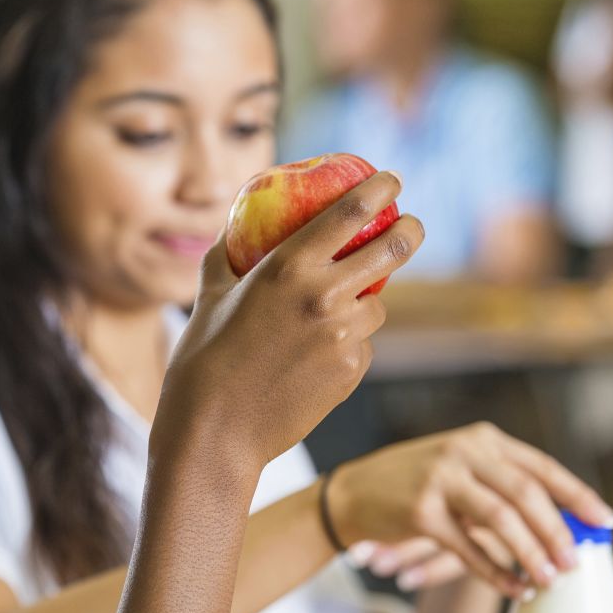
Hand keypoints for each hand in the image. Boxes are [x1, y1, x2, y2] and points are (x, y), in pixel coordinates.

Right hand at [154, 172, 423, 495]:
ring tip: (331, 312)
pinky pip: (360, 345)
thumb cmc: (202, 360)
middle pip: (393, 249)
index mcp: (288, 268)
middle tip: (411, 224)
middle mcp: (324, 297)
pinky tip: (312, 357)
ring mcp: (343, 338)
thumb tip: (233, 226)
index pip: (350, 212)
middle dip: (410, 230)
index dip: (379, 188)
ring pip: (377, 307)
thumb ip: (225, 256)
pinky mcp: (352, 373)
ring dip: (365, 301)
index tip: (391, 179)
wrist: (215, 433)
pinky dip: (346, 342)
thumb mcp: (208, 296)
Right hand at [325, 422, 612, 597]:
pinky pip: (469, 548)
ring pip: (501, 518)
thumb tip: (565, 525)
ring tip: (550, 581)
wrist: (353, 493)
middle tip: (575, 564)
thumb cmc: (417, 485)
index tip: (607, 523)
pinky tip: (513, 589)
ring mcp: (440, 478)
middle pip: (526, 493)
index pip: (542, 467)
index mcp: (482, 439)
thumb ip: (504, 487)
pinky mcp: (420, 511)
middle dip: (556, 532)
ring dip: (531, 554)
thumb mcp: (462, 471)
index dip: (578, 496)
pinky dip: (496, 573)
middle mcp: (463, 451)